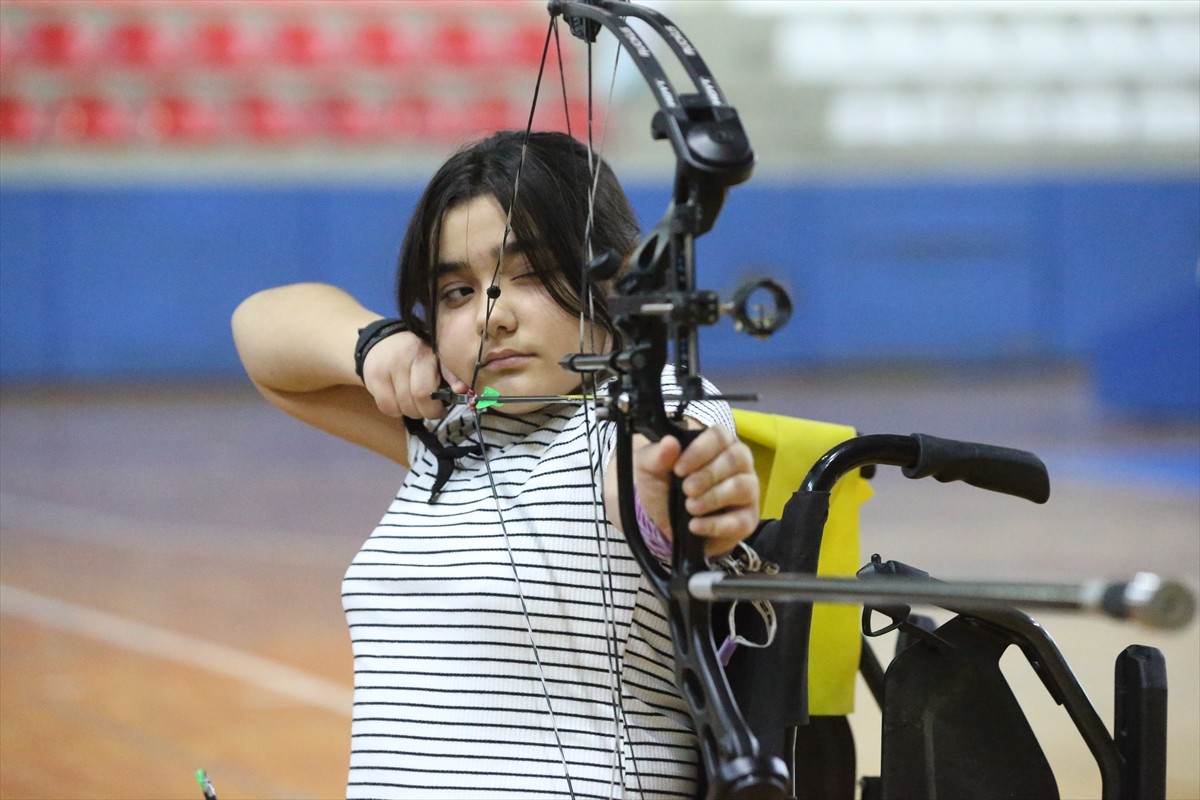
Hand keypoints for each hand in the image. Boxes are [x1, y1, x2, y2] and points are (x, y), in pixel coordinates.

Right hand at [360, 331, 467, 419]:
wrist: (382, 342)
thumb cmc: (417, 355)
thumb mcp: (437, 358)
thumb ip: (450, 373)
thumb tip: (462, 389)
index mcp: (426, 351)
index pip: (430, 387)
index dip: (438, 404)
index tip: (442, 409)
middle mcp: (405, 357)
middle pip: (419, 398)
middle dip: (428, 410)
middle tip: (430, 408)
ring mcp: (386, 367)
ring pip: (404, 406)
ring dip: (413, 411)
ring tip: (415, 401)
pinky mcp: (373, 378)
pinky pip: (388, 408)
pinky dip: (397, 410)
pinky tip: (400, 400)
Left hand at [632, 424, 759, 557]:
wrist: (662, 523)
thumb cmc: (663, 486)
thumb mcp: (649, 469)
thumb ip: (656, 455)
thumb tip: (670, 443)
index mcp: (718, 443)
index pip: (719, 436)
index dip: (700, 451)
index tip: (679, 469)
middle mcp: (739, 463)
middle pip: (736, 459)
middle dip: (709, 475)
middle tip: (686, 489)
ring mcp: (747, 491)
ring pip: (743, 487)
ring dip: (715, 497)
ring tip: (690, 507)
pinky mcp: (747, 519)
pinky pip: (741, 521)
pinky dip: (716, 524)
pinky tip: (695, 526)